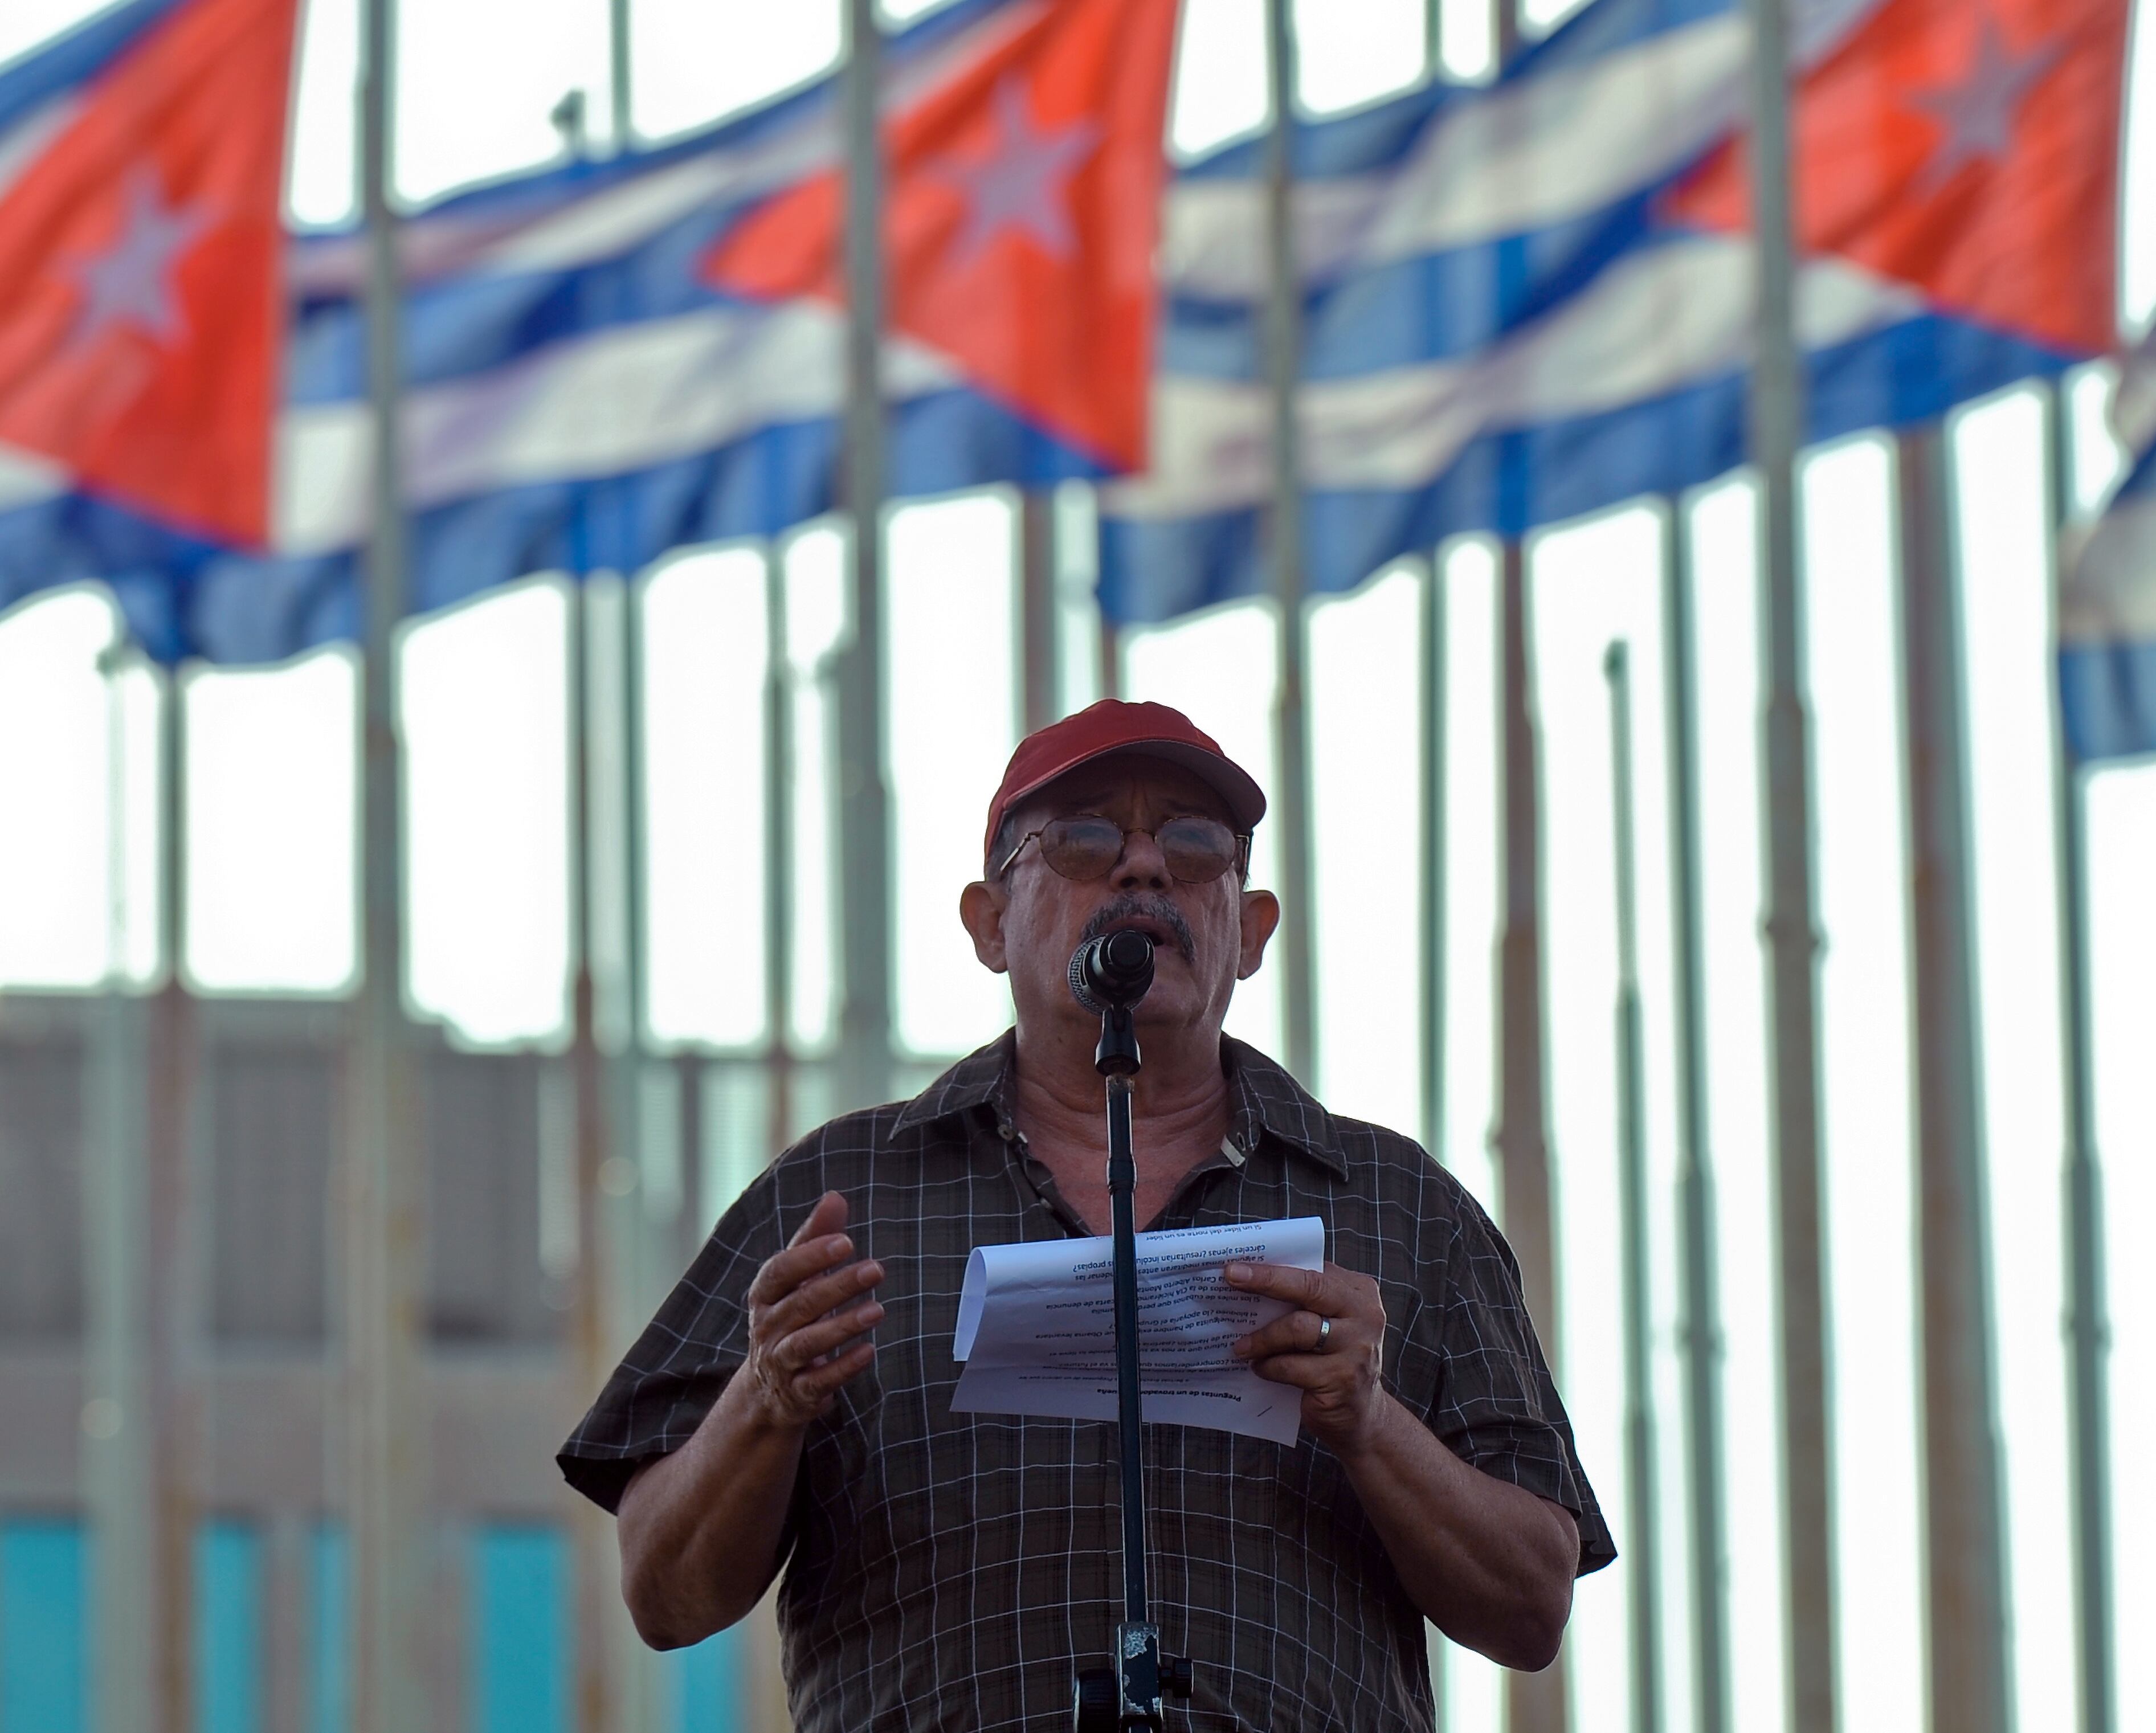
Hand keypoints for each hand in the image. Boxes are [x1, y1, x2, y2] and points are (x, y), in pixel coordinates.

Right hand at [742, 1191, 883, 1430]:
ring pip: (806, 1343)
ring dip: (842, 1326)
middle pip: (800, 1304)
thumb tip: (835, 1197)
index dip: (810, 1256)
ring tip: (877, 1310)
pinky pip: (818, 1381)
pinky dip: (842, 1368)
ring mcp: (780, 1362)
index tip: (845, 1241)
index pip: (780, 1270)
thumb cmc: (790, 1318)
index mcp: (765, 1294)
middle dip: (838, 1286)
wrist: (768, 1389)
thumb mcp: (797, 1280)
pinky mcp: (797, 1393)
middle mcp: (767, 1327)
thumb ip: (815, 1239)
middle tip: (876, 1270)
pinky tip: (869, 1352)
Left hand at [1225, 1259, 1387, 1454]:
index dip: (1273, 1267)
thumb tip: (1251, 1282)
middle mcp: (1365, 1315)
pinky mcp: (1342, 1380)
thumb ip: (1305, 1302)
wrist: (1359, 1417)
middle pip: (1310, 1288)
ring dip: (1262, 1337)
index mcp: (1359, 1293)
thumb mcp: (1330, 1323)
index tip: (1236, 1266)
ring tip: (1241, 1346)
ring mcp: (1357, 1349)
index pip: (1314, 1269)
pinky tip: (1260, 1369)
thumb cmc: (1333, 1361)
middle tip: (1232, 1279)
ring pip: (1298, 1328)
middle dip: (1267, 1281)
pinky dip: (1270, 1366)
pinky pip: (1293, 1366)